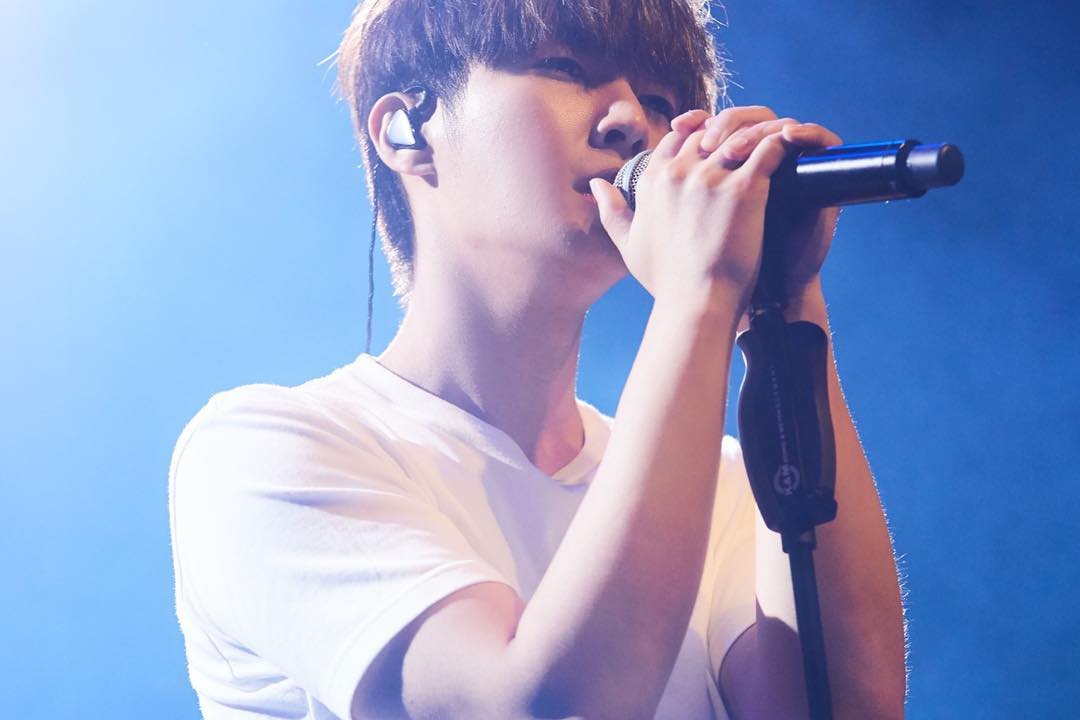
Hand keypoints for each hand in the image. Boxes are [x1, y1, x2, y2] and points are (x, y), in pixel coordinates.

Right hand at [589, 106, 841, 316]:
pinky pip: (768, 149)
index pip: (675, 139)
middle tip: (751, 139)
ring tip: (777, 136)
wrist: (697, 304)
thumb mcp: (628, 245)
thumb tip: (595, 184)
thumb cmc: (666, 281)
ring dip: (759, 131)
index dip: (698, 136)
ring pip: (739, 134)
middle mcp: (678, 173)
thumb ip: (611, 210)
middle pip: (708, 132)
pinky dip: (782, 142)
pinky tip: (793, 146)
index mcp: (652, 181)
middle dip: (729, 131)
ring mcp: (710, 178)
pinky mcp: (744, 188)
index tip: (716, 145)